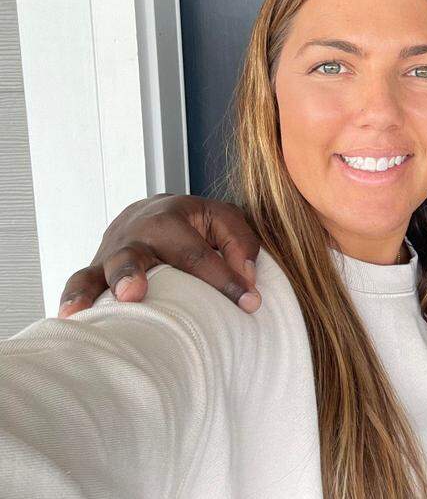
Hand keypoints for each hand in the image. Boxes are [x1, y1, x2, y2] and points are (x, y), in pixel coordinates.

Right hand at [57, 193, 261, 317]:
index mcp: (171, 214)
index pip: (197, 251)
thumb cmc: (196, 223)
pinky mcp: (97, 267)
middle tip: (133, 295)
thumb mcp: (225, 221)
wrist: (155, 213)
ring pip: (99, 267)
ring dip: (96, 289)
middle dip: (131, 273)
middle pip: (132, 251)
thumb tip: (245, 280)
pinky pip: (80, 281)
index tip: (248, 304)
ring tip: (87, 310)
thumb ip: (240, 245)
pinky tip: (71, 318)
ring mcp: (113, 249)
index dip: (223, 279)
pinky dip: (74, 298)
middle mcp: (136, 229)